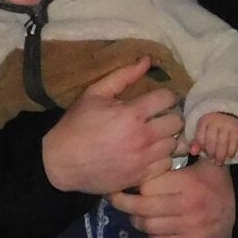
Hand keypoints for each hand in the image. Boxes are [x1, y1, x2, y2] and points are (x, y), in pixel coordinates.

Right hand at [41, 58, 181, 196]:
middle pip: (176, 122)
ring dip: (167, 138)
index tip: (156, 100)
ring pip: (175, 145)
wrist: (60, 163)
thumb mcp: (94, 94)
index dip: (164, 96)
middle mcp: (142, 137)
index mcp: (132, 114)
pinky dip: (162, 157)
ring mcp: (143, 159)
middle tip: (157, 117)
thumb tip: (146, 60)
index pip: (168, 98)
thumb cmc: (76, 125)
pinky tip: (150, 153)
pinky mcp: (141, 177)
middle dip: (168, 116)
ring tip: (155, 136)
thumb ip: (123, 76)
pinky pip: (167, 164)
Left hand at [110, 157, 233, 237]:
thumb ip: (187, 149)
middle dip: (123, 203)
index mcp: (189, 182)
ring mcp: (191, 227)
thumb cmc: (216, 184)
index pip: (148, 185)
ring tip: (136, 213)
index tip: (130, 178)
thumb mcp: (207, 162)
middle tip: (115, 198)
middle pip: (142, 208)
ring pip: (147, 227)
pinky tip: (156, 229)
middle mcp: (189, 205)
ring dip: (137, 221)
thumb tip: (164, 132)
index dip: (137, 181)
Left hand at [190, 113, 237, 162]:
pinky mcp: (237, 130)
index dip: (201, 148)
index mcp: (204, 121)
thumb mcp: (203, 132)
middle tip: (211, 160)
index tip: (203, 153)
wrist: (231, 117)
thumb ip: (196, 143)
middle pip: (211, 141)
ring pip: (222, 144)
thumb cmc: (213, 128)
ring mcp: (227, 125)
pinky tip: (228, 157)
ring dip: (220, 156)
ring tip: (219, 162)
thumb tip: (193, 152)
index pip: (200, 137)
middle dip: (210, 153)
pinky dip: (230, 153)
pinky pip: (233, 145)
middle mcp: (215, 121)